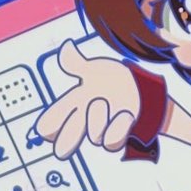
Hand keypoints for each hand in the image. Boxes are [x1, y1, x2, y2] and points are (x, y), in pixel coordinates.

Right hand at [35, 42, 141, 158]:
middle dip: (67, 140)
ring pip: (94, 137)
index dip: (48, 127)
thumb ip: (77, 63)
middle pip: (65, 143)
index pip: (48, 126)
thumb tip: (65, 47)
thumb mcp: (95, 70)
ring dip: (97, 119)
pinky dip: (118, 128)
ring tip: (104, 101)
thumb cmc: (112, 81)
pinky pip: (113, 141)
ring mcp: (102, 130)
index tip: (51, 122)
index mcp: (73, 105)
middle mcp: (85, 121)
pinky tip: (124, 114)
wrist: (142, 89)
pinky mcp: (119, 136)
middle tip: (67, 139)